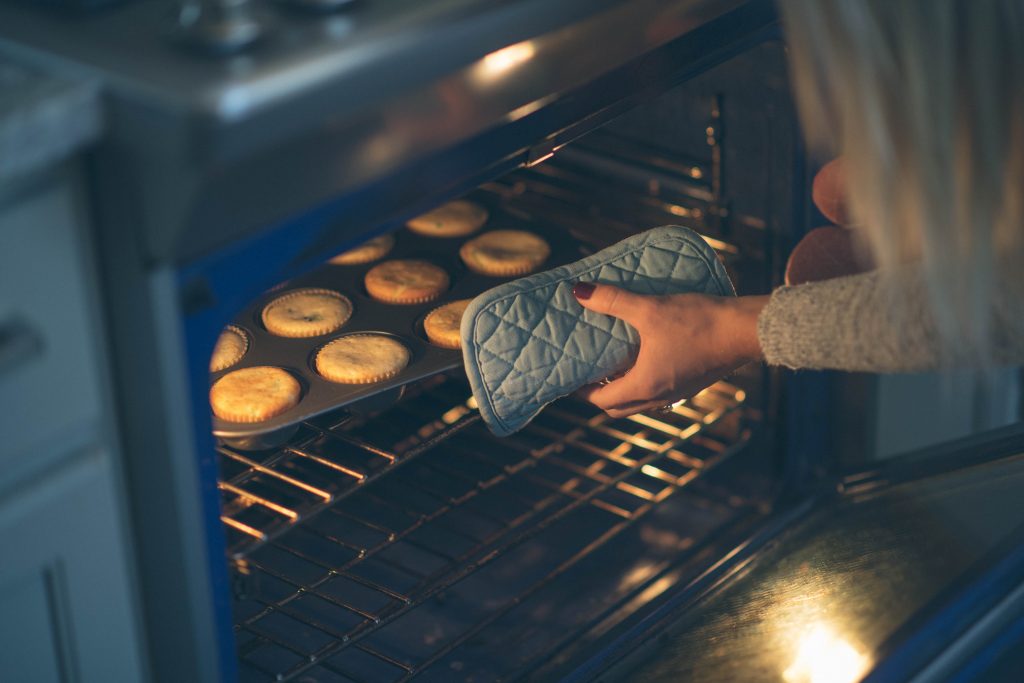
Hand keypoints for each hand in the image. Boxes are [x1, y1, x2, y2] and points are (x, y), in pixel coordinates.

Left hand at [573, 282, 767, 417]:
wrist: (746, 330)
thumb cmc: (699, 322)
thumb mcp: (650, 309)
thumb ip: (613, 301)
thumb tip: (579, 292)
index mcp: (645, 386)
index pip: (602, 401)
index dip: (582, 391)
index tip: (571, 376)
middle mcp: (660, 397)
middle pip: (618, 408)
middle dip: (599, 394)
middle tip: (588, 372)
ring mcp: (679, 393)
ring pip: (640, 402)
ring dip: (622, 390)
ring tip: (612, 364)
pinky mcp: (692, 383)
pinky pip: (658, 393)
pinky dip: (643, 383)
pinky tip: (644, 357)